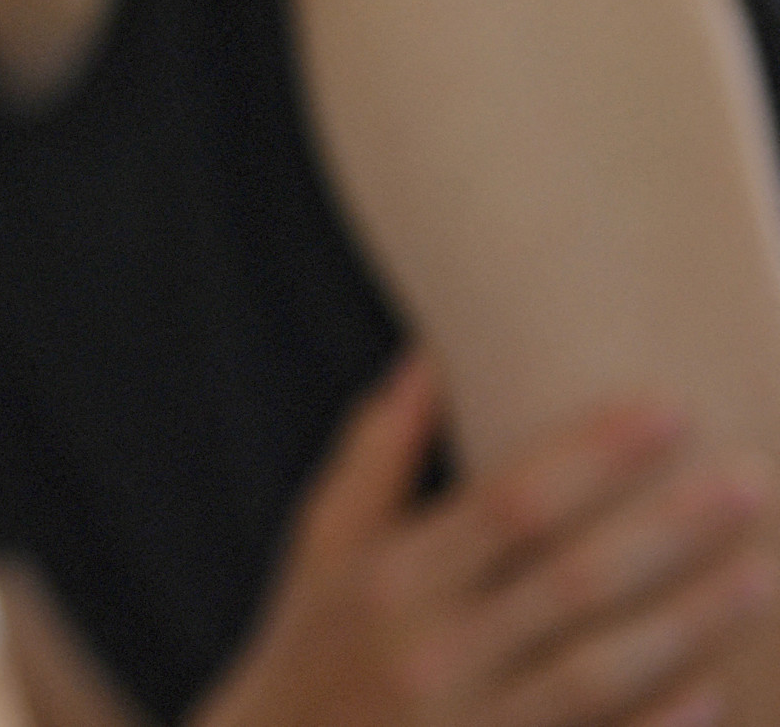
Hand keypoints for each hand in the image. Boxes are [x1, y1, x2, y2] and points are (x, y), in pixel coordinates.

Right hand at [196, 355, 774, 726]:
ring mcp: (464, 724)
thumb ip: (380, 451)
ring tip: (763, 572)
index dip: (593, 455)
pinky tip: (718, 691)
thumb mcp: (323, 543)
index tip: (669, 407)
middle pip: (568, 580)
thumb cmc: (312, 643)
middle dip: (667, 528)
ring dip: (687, 621)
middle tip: (751, 479)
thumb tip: (430, 355)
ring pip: (595, 669)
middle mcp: (429, 649)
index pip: (509, 503)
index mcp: (390, 576)